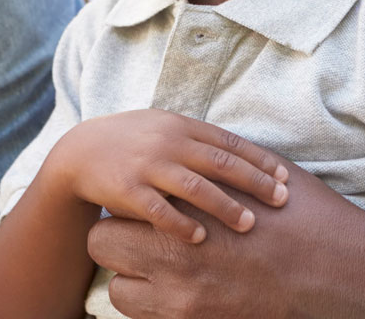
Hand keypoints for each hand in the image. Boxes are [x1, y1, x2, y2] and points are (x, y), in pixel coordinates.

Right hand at [50, 109, 287, 244]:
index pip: (229, 142)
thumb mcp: (165, 128)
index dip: (259, 160)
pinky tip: (200, 237)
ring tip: (249, 223)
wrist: (80, 151)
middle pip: (220, 163)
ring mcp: (148, 166)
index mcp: (182, 126)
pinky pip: (159, 210)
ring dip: (224, 206)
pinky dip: (180, 224)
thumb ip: (199, 139)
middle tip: (281, 200)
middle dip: (254, 181)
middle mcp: (169, 143)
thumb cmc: (132, 141)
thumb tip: (243, 153)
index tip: (284, 177)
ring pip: (194, 187)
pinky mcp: (128, 190)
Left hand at [89, 160, 364, 318]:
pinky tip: (179, 295)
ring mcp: (184, 296)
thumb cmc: (309, 218)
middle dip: (118, 240)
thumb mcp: (266, 173)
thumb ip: (224, 166)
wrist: (342, 270)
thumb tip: (203, 153)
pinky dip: (153, 308)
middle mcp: (177, 252)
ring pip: (117, 290)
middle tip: (141, 238)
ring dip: (131, 279)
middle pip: (104, 244)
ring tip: (158, 272)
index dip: (126, 206)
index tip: (143, 205)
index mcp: (191, 207)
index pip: (119, 206)